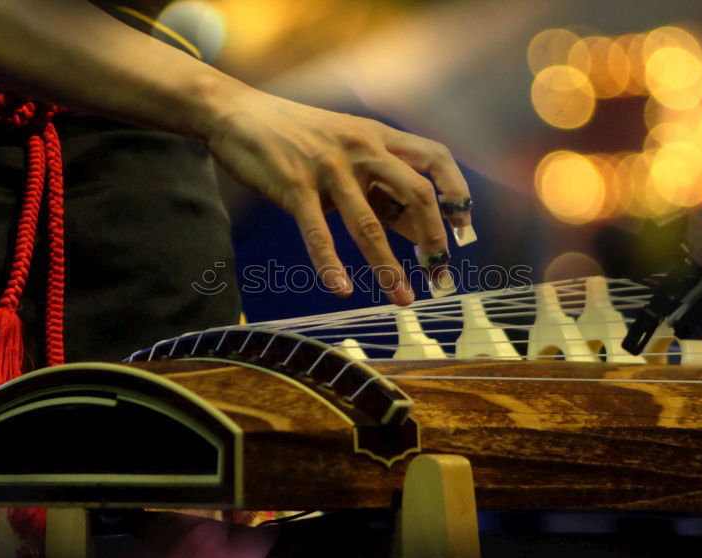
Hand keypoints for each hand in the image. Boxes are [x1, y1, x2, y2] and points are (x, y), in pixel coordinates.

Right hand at [206, 81, 471, 305]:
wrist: (237, 113)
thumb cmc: (296, 135)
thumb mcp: (346, 146)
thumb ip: (377, 180)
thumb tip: (412, 225)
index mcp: (378, 137)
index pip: (436, 158)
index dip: (457, 192)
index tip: (464, 229)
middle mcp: (361, 149)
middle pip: (416, 194)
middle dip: (434, 238)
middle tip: (440, 273)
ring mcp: (329, 167)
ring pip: (370, 225)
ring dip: (389, 268)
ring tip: (403, 299)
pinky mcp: (295, 186)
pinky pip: (318, 232)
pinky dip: (330, 264)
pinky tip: (341, 290)